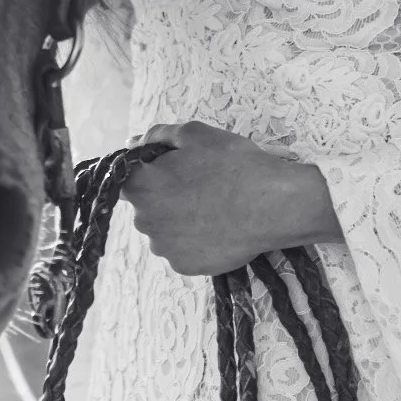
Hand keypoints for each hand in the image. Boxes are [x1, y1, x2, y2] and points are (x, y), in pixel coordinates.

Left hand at [121, 120, 340, 275]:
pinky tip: (216, 227)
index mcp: (141, 186)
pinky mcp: (184, 266)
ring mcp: (164, 247)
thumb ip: (157, 135)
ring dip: (178, 219)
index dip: (149, 170)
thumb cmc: (233, 164)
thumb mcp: (195, 134)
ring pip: (164, 229)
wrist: (272, 205)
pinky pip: (181, 249)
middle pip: (146, 205)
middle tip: (199, 185)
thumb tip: (133, 142)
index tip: (173, 168)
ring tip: (212, 208)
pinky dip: (193, 240)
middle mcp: (144, 220)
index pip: (128, 177)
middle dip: (164, 195)